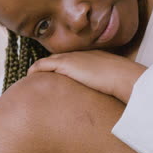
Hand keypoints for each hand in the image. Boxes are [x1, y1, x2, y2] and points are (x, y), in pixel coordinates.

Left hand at [27, 50, 146, 102]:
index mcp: (90, 57)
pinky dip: (35, 69)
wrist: (122, 76)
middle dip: (47, 67)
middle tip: (38, 77)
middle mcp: (79, 55)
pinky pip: (43, 65)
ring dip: (39, 69)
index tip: (54, 75)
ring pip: (48, 61)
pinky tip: (29, 76)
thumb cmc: (123, 81)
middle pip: (57, 58)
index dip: (60, 67)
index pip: (70, 60)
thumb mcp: (113, 81)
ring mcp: (71, 58)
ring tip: (31, 78)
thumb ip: (106, 85)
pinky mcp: (65, 64)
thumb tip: (107, 97)